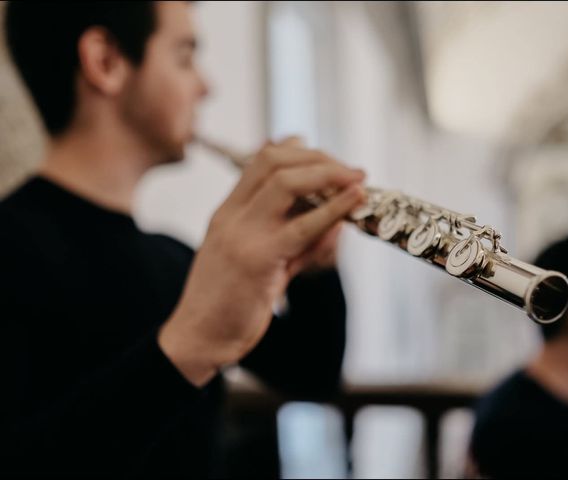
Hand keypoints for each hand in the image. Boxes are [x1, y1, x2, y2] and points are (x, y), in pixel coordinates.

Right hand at [158, 142, 365, 385]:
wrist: (199, 338)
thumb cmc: (228, 302)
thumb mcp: (259, 260)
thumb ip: (294, 238)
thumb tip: (335, 219)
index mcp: (229, 212)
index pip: (261, 159)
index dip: (300, 151)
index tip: (329, 161)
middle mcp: (232, 216)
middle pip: (275, 161)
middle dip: (320, 158)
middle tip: (351, 171)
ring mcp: (242, 234)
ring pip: (286, 182)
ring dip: (328, 174)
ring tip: (358, 179)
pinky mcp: (258, 260)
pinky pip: (302, 227)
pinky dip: (333, 209)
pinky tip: (354, 203)